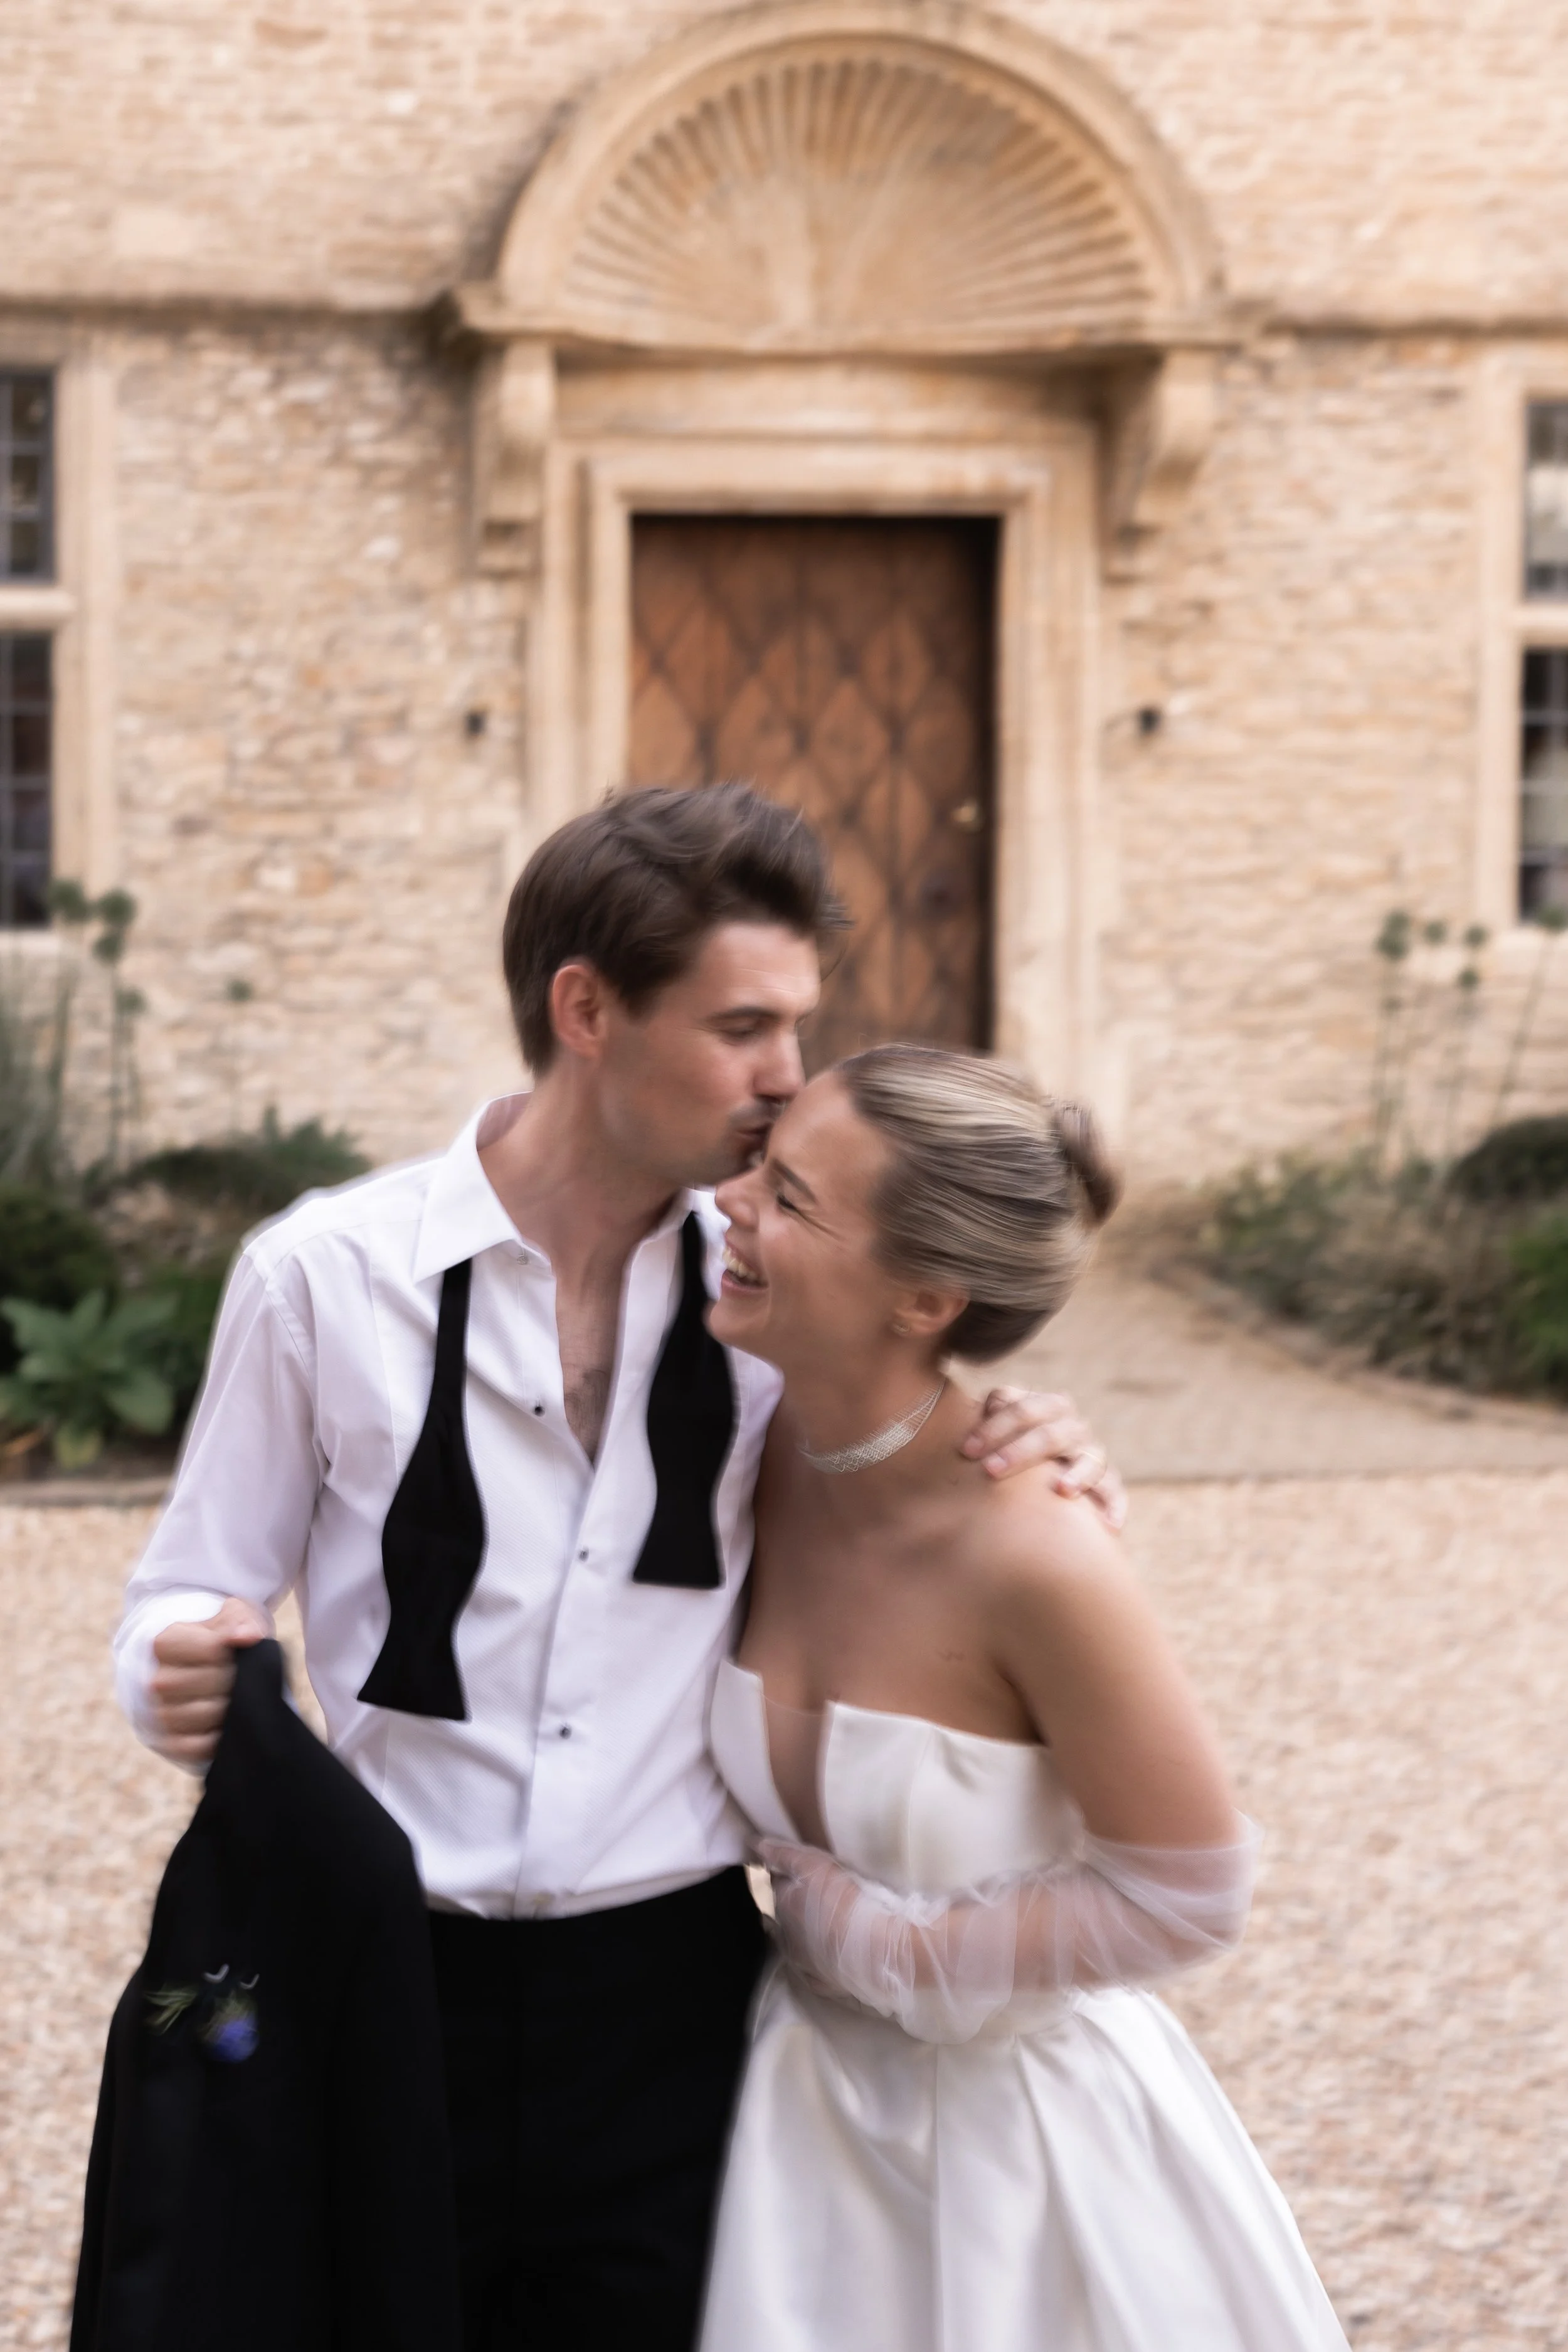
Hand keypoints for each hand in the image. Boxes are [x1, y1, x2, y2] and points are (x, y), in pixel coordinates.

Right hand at [150, 1597, 269, 1764]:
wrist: (201, 1670)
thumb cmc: (218, 1640)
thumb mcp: (231, 1617)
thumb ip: (240, 1622)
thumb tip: (247, 1637)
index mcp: (165, 1643)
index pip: (213, 1650)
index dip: (233, 1653)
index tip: (234, 1653)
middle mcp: (156, 1680)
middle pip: (213, 1684)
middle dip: (234, 1680)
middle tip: (236, 1678)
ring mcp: (160, 1713)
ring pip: (207, 1715)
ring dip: (228, 1708)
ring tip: (230, 1698)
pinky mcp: (168, 1743)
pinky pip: (198, 1747)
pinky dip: (216, 1738)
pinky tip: (222, 1723)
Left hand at [757, 1838, 873, 1998]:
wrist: (871, 1948)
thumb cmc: (842, 1900)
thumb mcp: (812, 1865)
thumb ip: (783, 1855)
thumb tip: (753, 1844)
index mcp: (782, 1905)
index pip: (775, 1884)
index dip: (786, 1875)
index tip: (798, 1871)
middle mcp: (785, 1935)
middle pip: (784, 1914)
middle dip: (793, 1905)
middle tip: (817, 1896)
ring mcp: (802, 1962)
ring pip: (797, 1942)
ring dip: (804, 1932)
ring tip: (825, 1924)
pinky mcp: (820, 1982)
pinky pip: (814, 1968)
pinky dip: (818, 1959)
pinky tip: (831, 1953)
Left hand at [960, 1387, 1126, 1528]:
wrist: (1037, 1478)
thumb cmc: (1006, 1449)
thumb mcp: (997, 1431)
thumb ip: (992, 1414)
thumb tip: (988, 1405)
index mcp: (1047, 1407)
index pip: (1024, 1408)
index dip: (995, 1425)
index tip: (967, 1450)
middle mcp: (1073, 1428)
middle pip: (1052, 1434)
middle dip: (1020, 1451)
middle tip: (991, 1470)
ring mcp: (1091, 1455)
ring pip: (1090, 1459)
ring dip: (1076, 1474)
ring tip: (1062, 1490)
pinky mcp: (1107, 1483)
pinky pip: (1115, 1491)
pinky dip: (1115, 1506)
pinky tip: (1109, 1525)